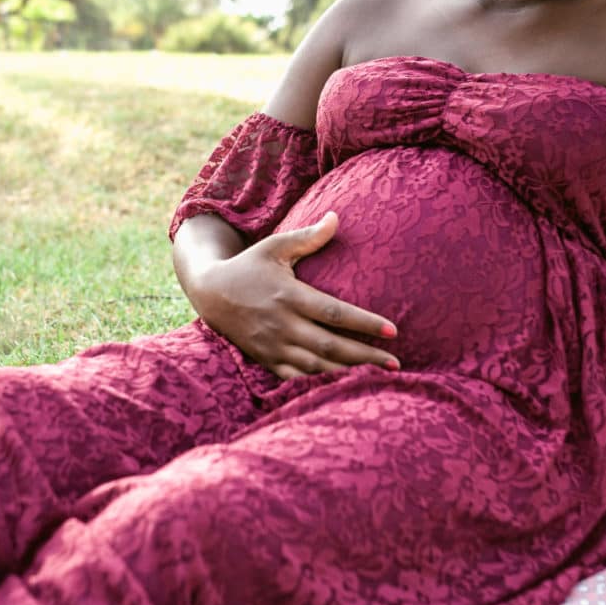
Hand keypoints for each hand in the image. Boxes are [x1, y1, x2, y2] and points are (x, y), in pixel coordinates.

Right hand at [189, 212, 398, 379]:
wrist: (210, 293)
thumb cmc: (249, 266)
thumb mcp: (275, 247)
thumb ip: (308, 237)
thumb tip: (336, 217)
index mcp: (289, 296)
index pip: (334, 312)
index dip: (364, 323)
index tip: (393, 330)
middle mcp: (282, 324)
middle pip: (330, 345)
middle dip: (365, 356)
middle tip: (395, 363)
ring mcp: (273, 345)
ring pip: (316, 366)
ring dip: (347, 373)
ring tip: (378, 377)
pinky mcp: (266, 360)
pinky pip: (296, 378)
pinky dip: (319, 384)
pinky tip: (342, 387)